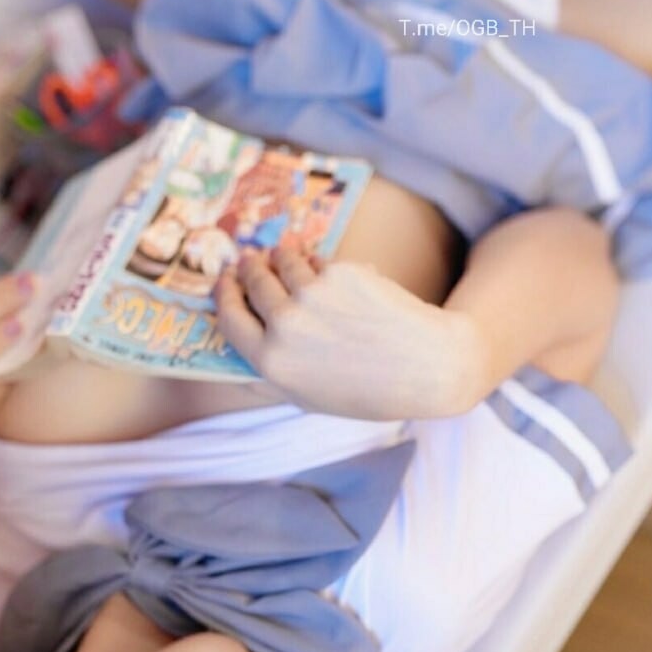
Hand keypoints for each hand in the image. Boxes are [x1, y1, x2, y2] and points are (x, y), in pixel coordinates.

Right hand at [214, 247, 482, 419]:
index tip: (224, 281)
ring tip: (284, 256)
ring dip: (281, 257)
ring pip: (285, 262)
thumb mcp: (308, 395)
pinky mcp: (340, 272)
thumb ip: (271, 373)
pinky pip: (319, 260)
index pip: (230, 318)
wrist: (427, 366)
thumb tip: (240, 353)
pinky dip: (319, 262)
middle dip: (250, 268)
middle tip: (249, 260)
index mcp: (271, 361)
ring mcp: (312, 294)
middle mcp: (285, 325)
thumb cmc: (368, 390)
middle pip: (254, 283)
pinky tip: (328, 271)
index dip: (225, 295)